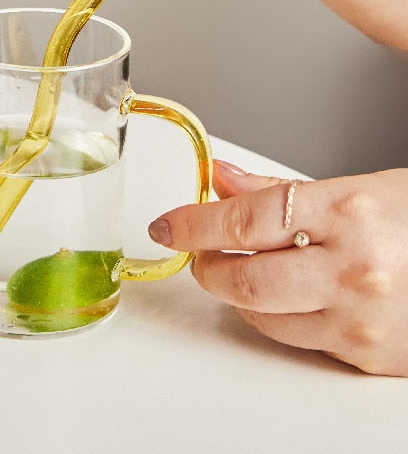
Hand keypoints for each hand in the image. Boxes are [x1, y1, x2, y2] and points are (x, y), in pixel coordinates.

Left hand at [148, 159, 407, 375]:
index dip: (194, 223)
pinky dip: (275, 314)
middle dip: (206, 266)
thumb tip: (221, 178)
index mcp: (350, 211)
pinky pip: (295, 339)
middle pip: (243, 278)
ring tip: (243, 268)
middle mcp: (355, 269)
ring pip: (260, 315)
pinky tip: (286, 292)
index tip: (168, 225)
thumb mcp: (356, 187)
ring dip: (236, 291)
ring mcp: (362, 319)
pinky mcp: (368, 356)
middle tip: (200, 252)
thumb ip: (280, 189)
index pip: (245, 219)